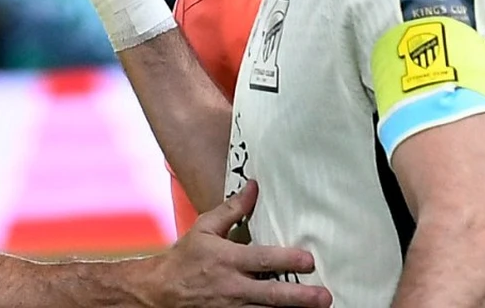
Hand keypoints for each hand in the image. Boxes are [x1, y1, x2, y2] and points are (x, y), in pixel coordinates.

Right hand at [149, 181, 331, 306]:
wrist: (160, 291)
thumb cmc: (186, 257)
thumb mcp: (204, 228)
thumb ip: (232, 209)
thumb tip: (254, 187)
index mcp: (227, 259)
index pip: (262, 260)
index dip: (286, 260)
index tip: (309, 260)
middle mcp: (232, 287)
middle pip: (271, 294)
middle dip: (299, 297)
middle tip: (324, 297)